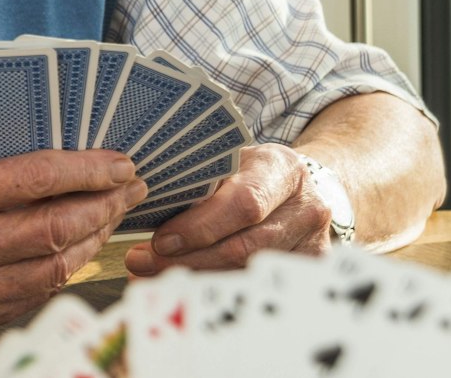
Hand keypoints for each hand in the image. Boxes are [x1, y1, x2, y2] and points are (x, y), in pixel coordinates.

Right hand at [0, 150, 146, 328]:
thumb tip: (60, 166)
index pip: (36, 178)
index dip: (88, 168)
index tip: (119, 160)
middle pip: (55, 225)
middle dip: (104, 203)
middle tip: (130, 186)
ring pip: (55, 265)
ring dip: (92, 238)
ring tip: (110, 215)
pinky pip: (36, 291)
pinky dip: (63, 267)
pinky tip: (76, 247)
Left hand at [122, 144, 328, 276]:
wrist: (296, 187)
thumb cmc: (250, 171)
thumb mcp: (228, 162)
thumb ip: (196, 181)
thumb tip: (139, 204)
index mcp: (281, 169)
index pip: (244, 204)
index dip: (201, 227)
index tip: (162, 241)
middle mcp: (305, 208)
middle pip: (243, 247)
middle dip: (187, 260)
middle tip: (142, 263)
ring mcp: (312, 243)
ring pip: (245, 272)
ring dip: (192, 277)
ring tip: (149, 274)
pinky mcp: (308, 271)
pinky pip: (254, 286)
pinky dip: (212, 287)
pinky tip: (179, 285)